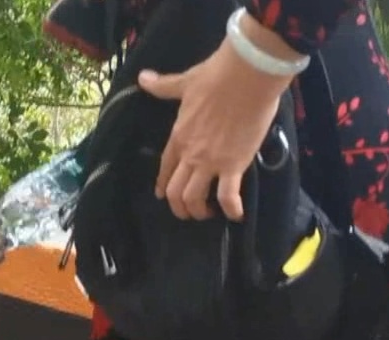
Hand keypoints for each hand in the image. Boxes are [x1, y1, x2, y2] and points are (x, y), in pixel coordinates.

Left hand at [138, 18, 297, 220]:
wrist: (246, 75)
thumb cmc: (215, 76)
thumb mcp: (184, 83)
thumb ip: (163, 86)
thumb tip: (142, 77)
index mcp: (178, 136)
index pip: (165, 167)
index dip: (163, 184)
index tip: (163, 196)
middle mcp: (190, 154)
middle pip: (175, 190)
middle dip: (180, 206)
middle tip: (190, 212)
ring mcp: (210, 162)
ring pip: (195, 198)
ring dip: (200, 211)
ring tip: (210, 214)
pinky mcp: (234, 164)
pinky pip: (228, 195)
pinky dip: (231, 209)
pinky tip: (237, 215)